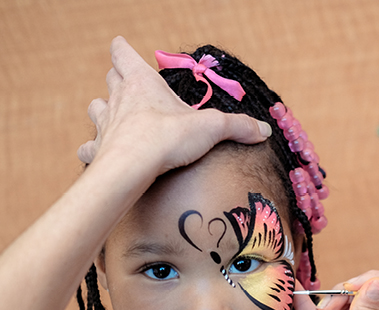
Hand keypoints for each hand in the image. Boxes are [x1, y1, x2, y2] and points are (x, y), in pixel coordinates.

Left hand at [77, 36, 269, 176]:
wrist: (134, 168)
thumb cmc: (167, 139)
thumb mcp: (211, 128)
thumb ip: (238, 127)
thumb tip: (264, 130)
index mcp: (142, 84)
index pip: (123, 53)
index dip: (123, 50)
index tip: (123, 48)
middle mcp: (119, 99)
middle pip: (110, 79)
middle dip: (117, 80)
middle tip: (128, 87)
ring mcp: (106, 124)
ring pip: (96, 108)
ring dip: (103, 111)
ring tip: (114, 119)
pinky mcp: (98, 149)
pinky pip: (89, 147)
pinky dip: (93, 149)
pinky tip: (100, 155)